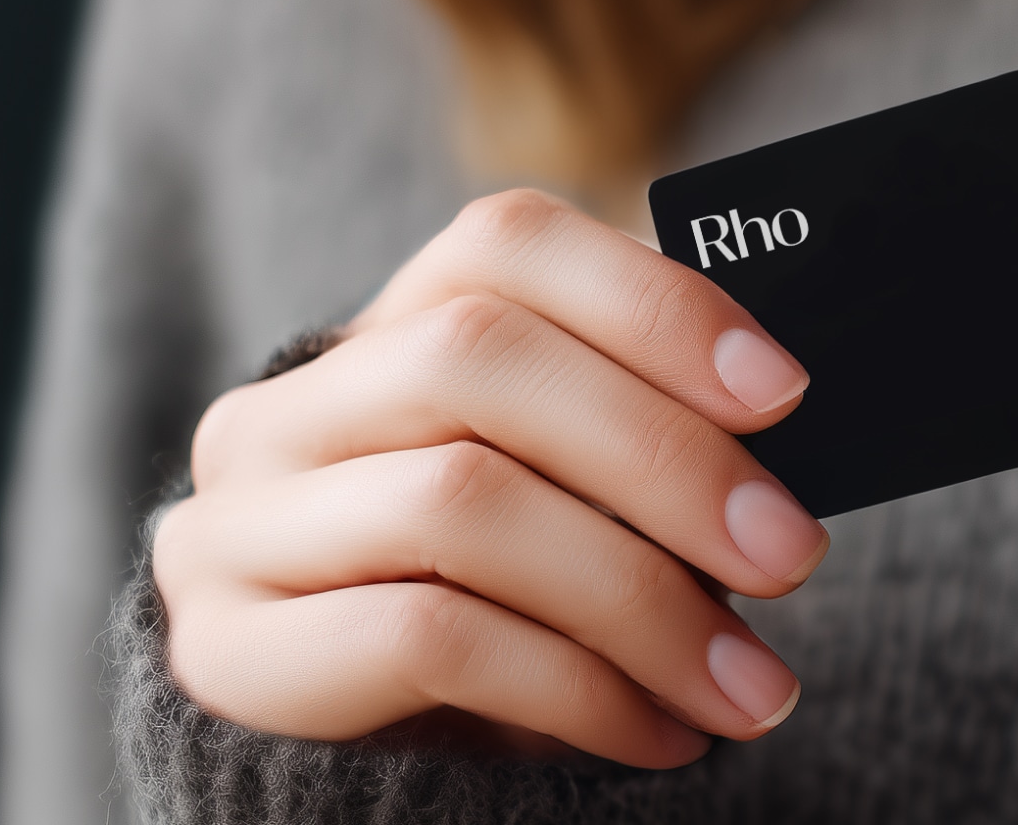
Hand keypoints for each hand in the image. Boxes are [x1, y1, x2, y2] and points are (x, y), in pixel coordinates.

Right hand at [153, 188, 827, 766]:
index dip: (649, 299)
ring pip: (457, 499)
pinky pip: (430, 638)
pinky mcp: (230, 655)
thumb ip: (625, 455)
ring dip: (638, 594)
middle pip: (476, 358)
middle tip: (788, 555)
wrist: (340, 789)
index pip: (500, 246)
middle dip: (660, 454)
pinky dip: (577, 687)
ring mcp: (234, 530)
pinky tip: (658, 734)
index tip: (783, 391)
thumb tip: (787, 430)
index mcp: (364, 347)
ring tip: (746, 686)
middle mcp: (276, 416)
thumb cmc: (481, 631)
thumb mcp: (550, 520)